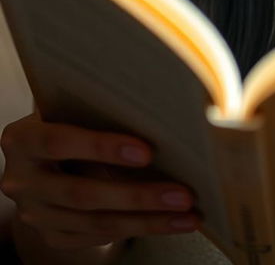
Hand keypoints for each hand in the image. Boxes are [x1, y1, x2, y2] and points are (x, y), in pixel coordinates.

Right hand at [0, 112, 200, 250]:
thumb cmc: (66, 117)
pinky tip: (166, 222)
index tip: (146, 151)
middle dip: (138, 196)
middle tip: (182, 194)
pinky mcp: (53, 234)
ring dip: (147, 220)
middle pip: (83, 194)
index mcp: (23, 139)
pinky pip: (97, 237)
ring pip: (96, 222)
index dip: (102, 147)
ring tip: (186, 214)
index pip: (60, 142)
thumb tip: (154, 103)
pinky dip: (136, 229)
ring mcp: (36, 212)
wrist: (39, 155)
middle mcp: (22, 180)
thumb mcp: (69, 106)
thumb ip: (94, 107)